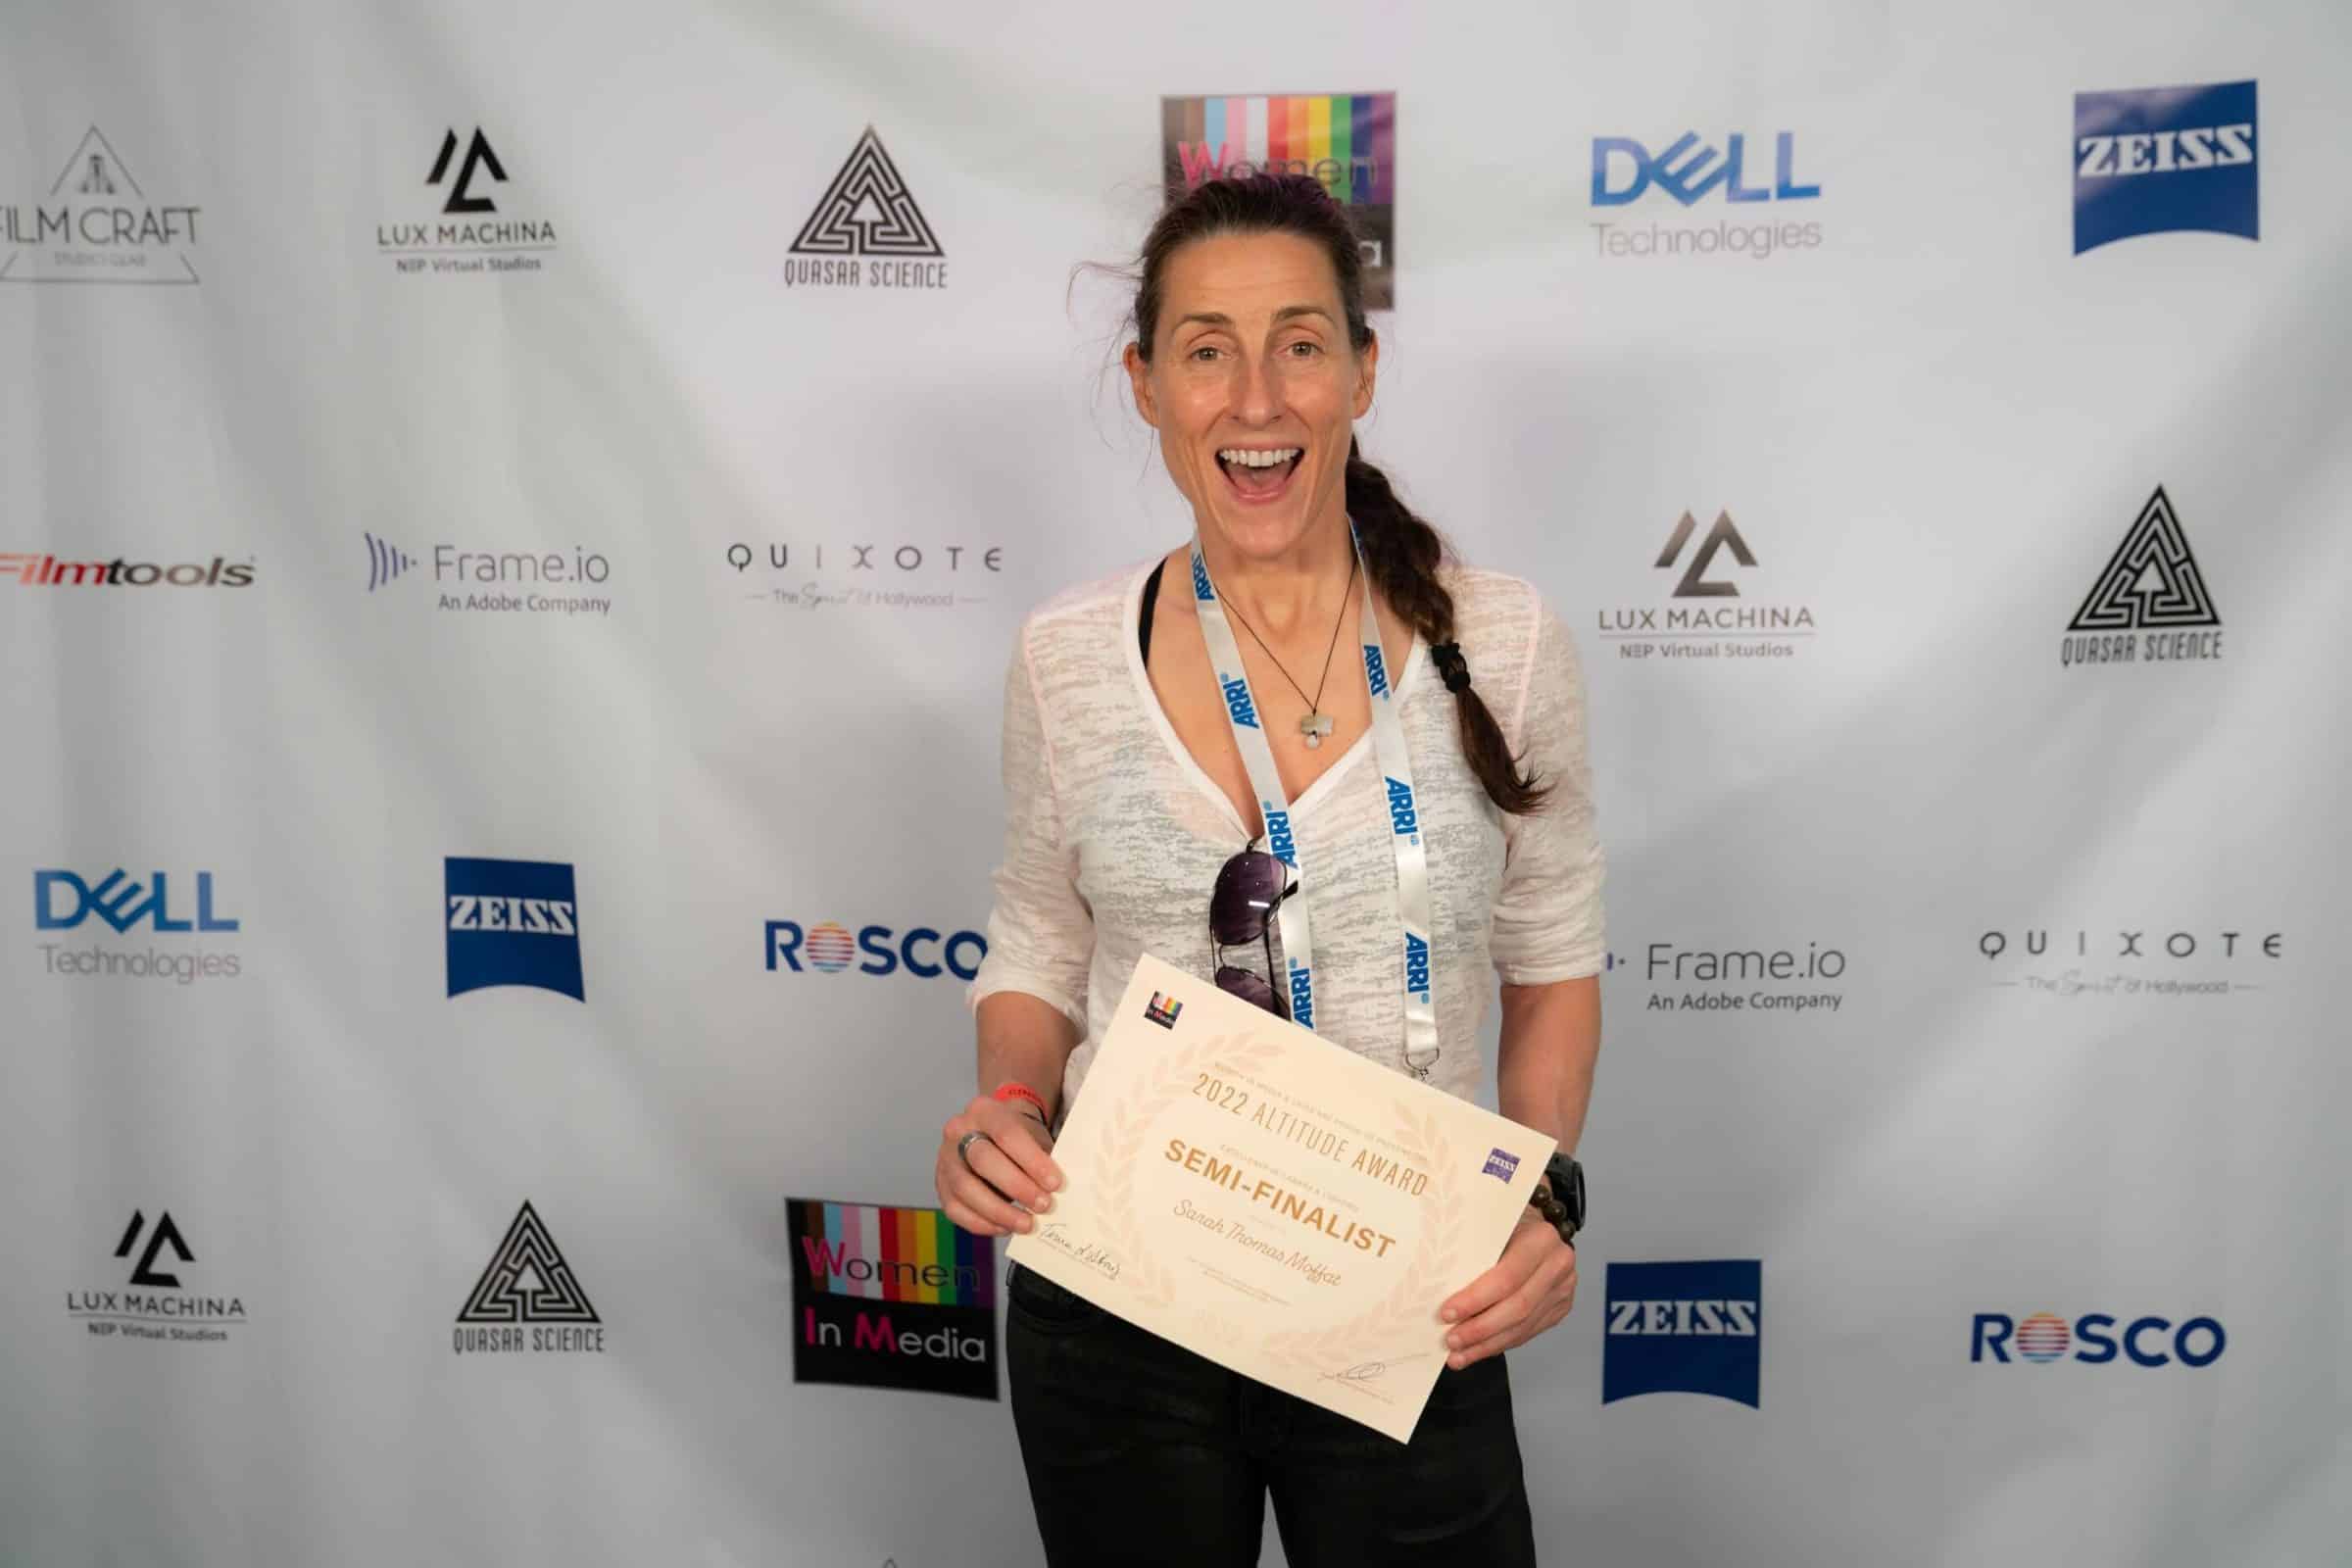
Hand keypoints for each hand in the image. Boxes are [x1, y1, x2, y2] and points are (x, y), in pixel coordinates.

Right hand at [934, 1094, 1062, 1236]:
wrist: (992, 1133)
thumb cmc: (1018, 1137)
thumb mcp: (1032, 1135)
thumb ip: (1044, 1157)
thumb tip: (1058, 1190)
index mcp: (984, 1111)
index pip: (1007, 1134)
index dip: (1032, 1161)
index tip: (1055, 1184)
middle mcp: (958, 1131)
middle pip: (983, 1160)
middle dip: (1016, 1186)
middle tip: (1043, 1205)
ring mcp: (945, 1159)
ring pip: (966, 1189)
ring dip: (999, 1212)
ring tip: (1027, 1224)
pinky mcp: (940, 1186)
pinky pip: (956, 1210)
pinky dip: (983, 1224)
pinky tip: (1006, 1228)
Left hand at [1436, 1210, 1577, 1369]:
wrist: (1539, 1225)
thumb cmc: (1508, 1222)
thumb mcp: (1492, 1221)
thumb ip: (1473, 1246)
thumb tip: (1435, 1279)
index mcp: (1541, 1239)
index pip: (1507, 1277)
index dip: (1476, 1299)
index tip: (1447, 1313)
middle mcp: (1558, 1265)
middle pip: (1517, 1307)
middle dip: (1480, 1329)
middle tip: (1451, 1340)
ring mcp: (1563, 1289)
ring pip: (1522, 1326)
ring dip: (1487, 1345)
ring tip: (1458, 1355)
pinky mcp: (1560, 1308)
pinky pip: (1528, 1332)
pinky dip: (1500, 1343)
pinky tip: (1478, 1350)